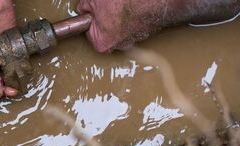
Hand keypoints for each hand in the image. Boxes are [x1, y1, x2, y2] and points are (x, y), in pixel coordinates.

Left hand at [77, 0, 239, 52]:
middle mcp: (118, 46)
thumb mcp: (95, 0)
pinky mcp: (145, 30)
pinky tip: (135, 5)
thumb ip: (84, 7)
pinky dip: (133, 12)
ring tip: (122, 3)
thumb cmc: (125, 3)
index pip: (88, 29)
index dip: (91, 14)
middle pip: (104, 26)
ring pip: (119, 23)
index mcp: (101, 43)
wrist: (156, 1)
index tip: (94, 8)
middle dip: (105, 14)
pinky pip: (133, 20)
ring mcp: (133, 38)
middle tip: (109, 3)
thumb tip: (83, 8)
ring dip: (120, 12)